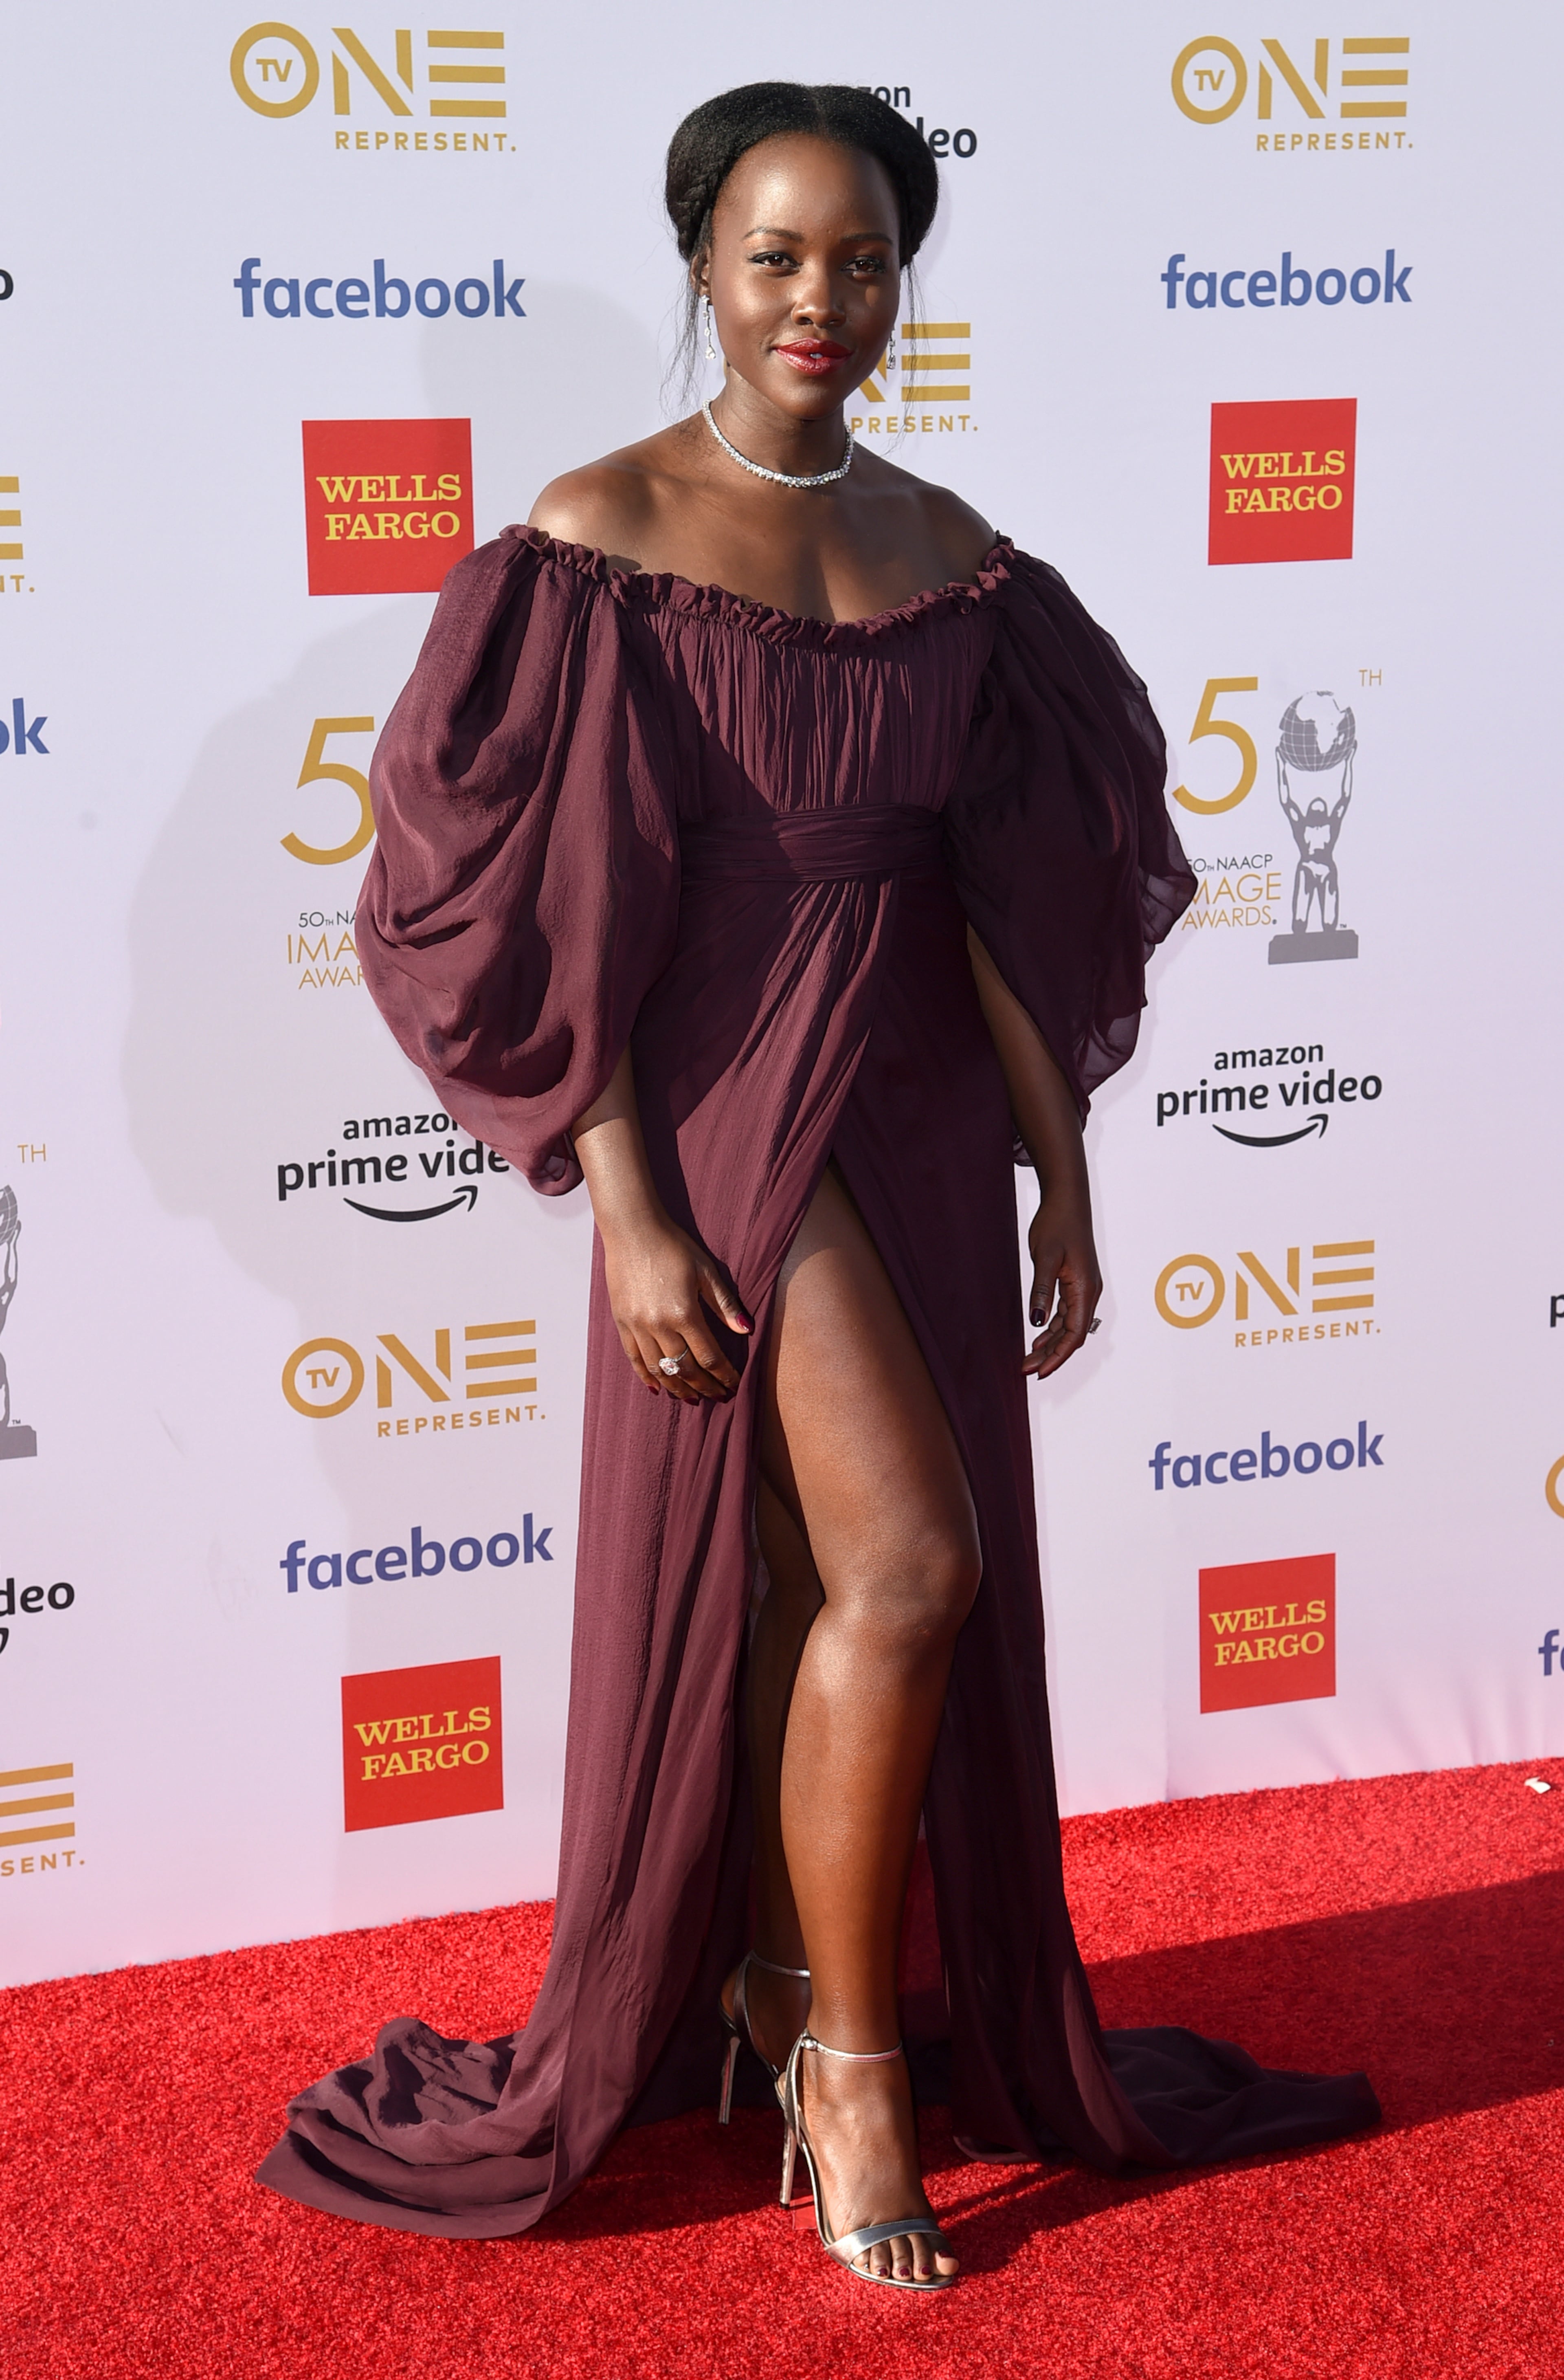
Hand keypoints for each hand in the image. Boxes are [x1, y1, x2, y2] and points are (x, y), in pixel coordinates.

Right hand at [601, 1218, 751, 1402]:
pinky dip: (647, 1376)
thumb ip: (725, 1304)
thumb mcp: (706, 1271)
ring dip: (678, 1388)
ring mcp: (637, 1326)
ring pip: (660, 1369)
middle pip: (685, 1369)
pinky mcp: (621, 1322)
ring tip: (692, 1398)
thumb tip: (747, 1330)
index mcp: (684, 1313)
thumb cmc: (673, 1247)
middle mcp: (659, 1325)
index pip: (709, 1356)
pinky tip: (657, 1388)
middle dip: (705, 1387)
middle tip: (718, 1397)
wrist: (632, 1231)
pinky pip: (634, 1358)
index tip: (733, 1385)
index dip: (723, 1375)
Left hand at [1023, 1197, 1101, 1380]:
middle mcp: (1088, 1292)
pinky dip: (1051, 1327)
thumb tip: (1036, 1321)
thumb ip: (1041, 1290)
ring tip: (1028, 1358)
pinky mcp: (1074, 1282)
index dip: (1057, 1356)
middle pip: (1071, 1335)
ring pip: (1067, 1326)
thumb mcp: (1046, 1257)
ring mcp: (1082, 1288)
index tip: (1039, 1372)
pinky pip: (1065, 1313)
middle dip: (1050, 1354)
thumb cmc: (1057, 1223)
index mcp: (1085, 1289)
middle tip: (1025, 1369)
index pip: (1074, 1334)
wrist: (1066, 1199)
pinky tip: (1037, 1336)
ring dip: (1049, 1343)